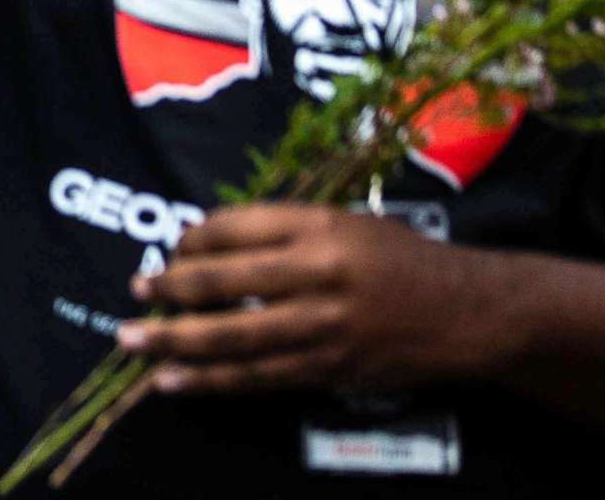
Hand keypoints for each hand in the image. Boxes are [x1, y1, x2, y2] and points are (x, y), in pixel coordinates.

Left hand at [121, 204, 495, 395]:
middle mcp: (317, 273)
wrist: (470, 312)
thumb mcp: (344, 223)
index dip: (189, 241)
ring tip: (133, 342)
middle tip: (133, 294)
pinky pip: (259, 376)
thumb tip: (204, 246)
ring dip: (175, 340)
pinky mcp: (330, 369)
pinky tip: (174, 382)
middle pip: (223, 281)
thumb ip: (281, 230)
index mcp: (317, 226)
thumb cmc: (399, 259)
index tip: (169, 253)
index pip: (231, 228)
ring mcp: (324, 326)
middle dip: (168, 289)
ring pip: (234, 336)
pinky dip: (211, 380)